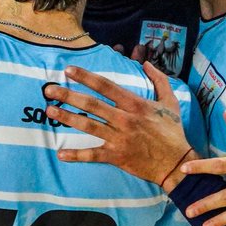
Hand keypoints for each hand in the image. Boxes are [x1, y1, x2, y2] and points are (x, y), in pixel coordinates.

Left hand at [45, 61, 190, 183]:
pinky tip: (61, 154)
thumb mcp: (171, 102)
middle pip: (91, 104)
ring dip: (67, 118)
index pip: (106, 86)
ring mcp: (119, 138)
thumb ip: (159, 80)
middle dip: (68, 95)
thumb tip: (146, 63)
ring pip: (88, 125)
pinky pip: (93, 155)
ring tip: (49, 111)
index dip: (86, 77)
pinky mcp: (117, 156)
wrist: (176, 163)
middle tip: (49, 89)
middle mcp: (124, 119)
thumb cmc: (173, 132)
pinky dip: (77, 155)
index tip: (68, 70)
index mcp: (135, 104)